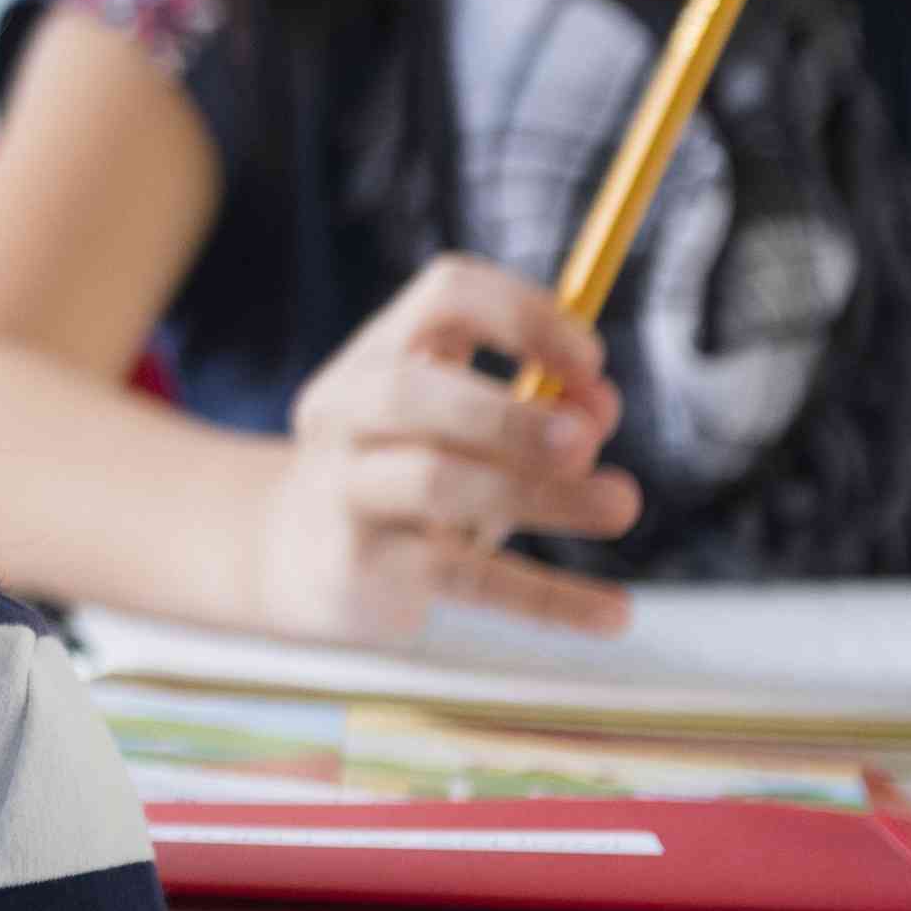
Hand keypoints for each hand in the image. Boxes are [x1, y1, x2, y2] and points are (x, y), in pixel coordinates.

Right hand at [246, 256, 641, 645]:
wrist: (292, 556)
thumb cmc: (401, 474)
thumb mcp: (460, 431)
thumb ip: (537, 410)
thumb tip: (600, 408)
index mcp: (376, 355)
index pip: (444, 298)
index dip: (524, 316)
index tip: (592, 363)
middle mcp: (345, 412)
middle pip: (407, 392)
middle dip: (505, 413)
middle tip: (586, 442)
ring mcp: (343, 491)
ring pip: (432, 482)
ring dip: (538, 493)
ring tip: (618, 506)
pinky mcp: (362, 569)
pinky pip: (462, 578)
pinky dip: (546, 596)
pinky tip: (611, 613)